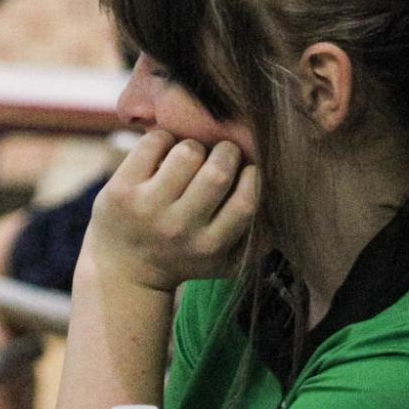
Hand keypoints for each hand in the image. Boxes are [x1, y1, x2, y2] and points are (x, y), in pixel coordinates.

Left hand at [83, 131, 258, 292]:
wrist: (123, 270)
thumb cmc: (184, 257)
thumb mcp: (224, 262)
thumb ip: (257, 239)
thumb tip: (287, 199)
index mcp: (210, 246)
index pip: (246, 201)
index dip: (252, 176)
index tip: (246, 171)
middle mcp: (179, 228)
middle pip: (218, 171)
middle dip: (226, 153)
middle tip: (221, 154)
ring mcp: (147, 208)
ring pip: (188, 152)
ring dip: (194, 146)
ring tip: (190, 156)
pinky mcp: (121, 190)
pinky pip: (154, 142)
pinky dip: (164, 139)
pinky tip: (163, 154)